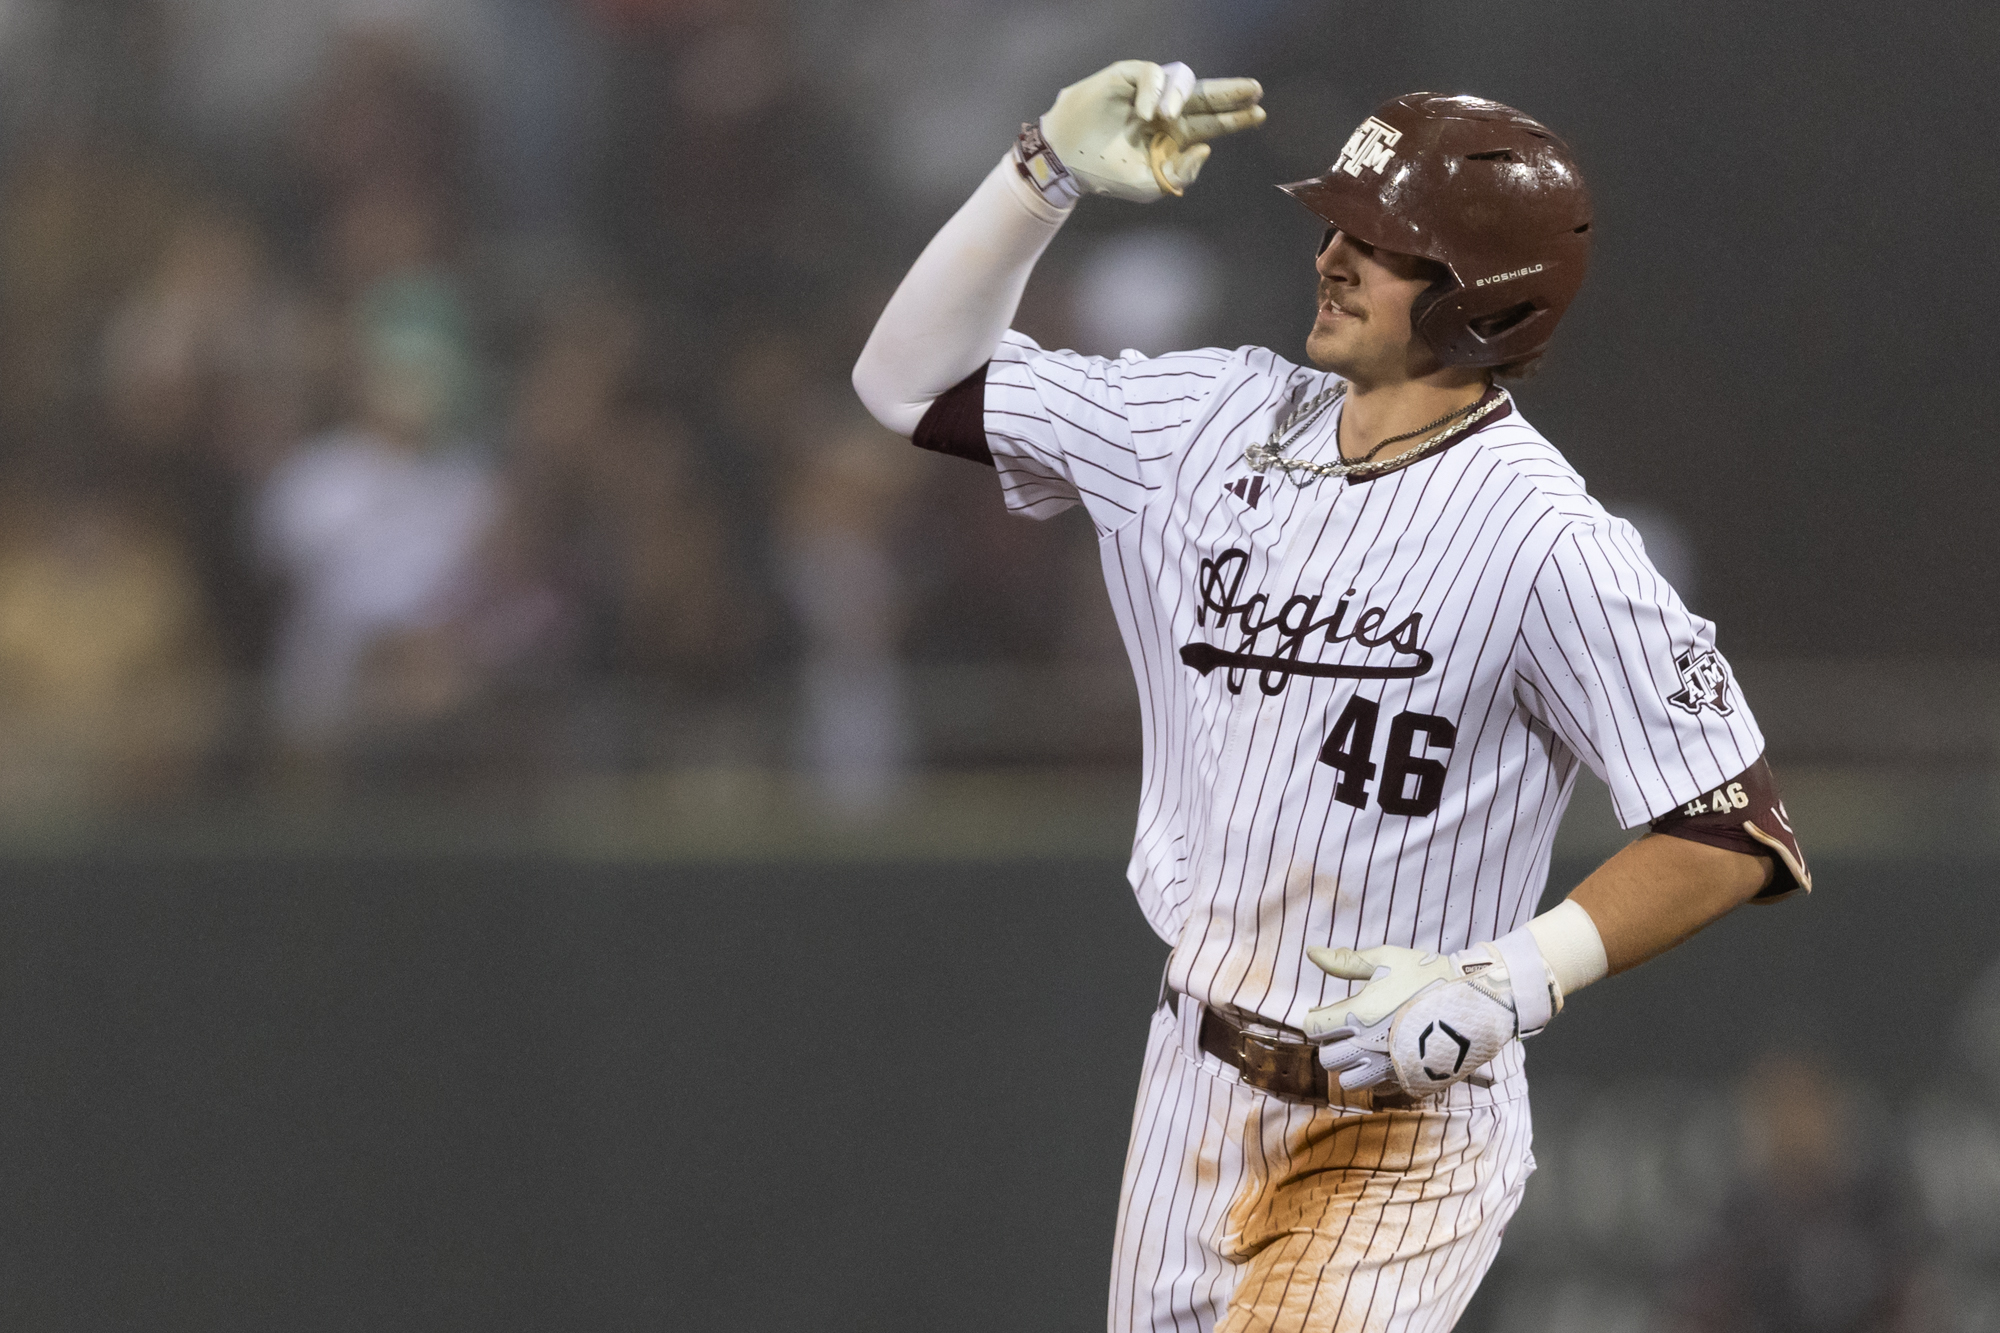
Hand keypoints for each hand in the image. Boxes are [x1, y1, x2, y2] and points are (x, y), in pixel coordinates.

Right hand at [1039, 60, 1264, 201]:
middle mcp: (1165, 111)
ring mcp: (1148, 93)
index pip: (1211, 123)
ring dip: (1183, 97)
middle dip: (1230, 93)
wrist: (1068, 162)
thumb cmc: (1107, 175)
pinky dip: (1154, 93)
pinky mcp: (1128, 77)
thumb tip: (1205, 149)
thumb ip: (1181, 174)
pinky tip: (1148, 114)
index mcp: (1173, 136)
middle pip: (1205, 97)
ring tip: (1168, 118)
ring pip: (1182, 82)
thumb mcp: (1151, 185)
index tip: (1260, 113)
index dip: (1235, 118)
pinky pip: (1152, 75)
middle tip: (1254, 90)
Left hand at [1302, 943, 1526, 1097]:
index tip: (1325, 1013)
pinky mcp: (1409, 1080)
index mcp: (1359, 1015)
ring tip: (1364, 1048)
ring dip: (1350, 1066)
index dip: (1316, 1020)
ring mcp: (1389, 1067)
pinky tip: (1385, 1058)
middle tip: (1344, 1031)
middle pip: (1327, 1060)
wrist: (1474, 998)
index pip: (1314, 1028)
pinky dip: (1375, 1078)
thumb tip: (1311, 953)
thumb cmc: (1427, 974)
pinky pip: (1378, 1090)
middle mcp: (1369, 1046)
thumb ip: (1345, 962)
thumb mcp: (1385, 959)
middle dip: (1331, 1045)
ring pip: (1349, 1081)